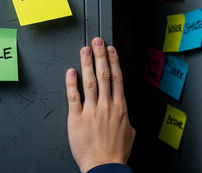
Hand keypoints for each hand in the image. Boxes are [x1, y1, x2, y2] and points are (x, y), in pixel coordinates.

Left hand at [65, 37, 134, 172]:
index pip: (117, 79)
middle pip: (104, 75)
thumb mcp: (129, 133)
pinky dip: (72, 83)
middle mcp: (106, 106)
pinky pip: (74, 97)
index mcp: (120, 108)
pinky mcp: (77, 119)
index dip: (113, 62)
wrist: (104, 165)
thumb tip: (124, 114)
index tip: (110, 50)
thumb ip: (126, 119)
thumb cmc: (116, 152)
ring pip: (90, 82)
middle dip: (100, 56)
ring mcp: (92, 111)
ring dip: (87, 64)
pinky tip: (71, 72)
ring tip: (85, 50)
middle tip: (97, 42)